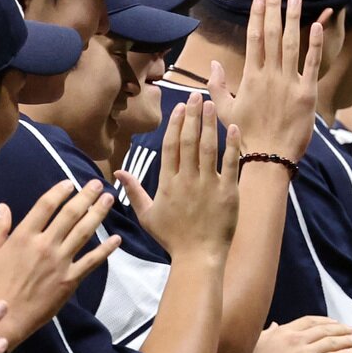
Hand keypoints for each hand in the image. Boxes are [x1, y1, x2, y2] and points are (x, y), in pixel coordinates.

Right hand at [0, 179, 120, 346]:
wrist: (4, 317)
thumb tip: (3, 207)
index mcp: (23, 236)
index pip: (46, 205)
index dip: (60, 191)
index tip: (70, 183)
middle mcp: (45, 245)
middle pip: (70, 214)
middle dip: (86, 196)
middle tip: (97, 184)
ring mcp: (60, 262)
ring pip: (84, 232)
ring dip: (98, 214)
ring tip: (109, 200)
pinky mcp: (70, 280)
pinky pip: (92, 261)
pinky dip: (106, 249)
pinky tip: (117, 239)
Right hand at [117, 95, 241, 262]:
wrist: (199, 257)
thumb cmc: (173, 239)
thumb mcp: (148, 215)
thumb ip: (134, 191)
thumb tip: (118, 172)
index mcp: (168, 183)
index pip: (170, 146)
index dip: (175, 124)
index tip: (180, 107)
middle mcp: (187, 180)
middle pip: (188, 141)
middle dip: (192, 116)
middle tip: (196, 95)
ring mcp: (208, 186)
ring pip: (207, 148)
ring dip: (209, 124)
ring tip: (210, 104)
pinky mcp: (227, 193)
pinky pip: (230, 164)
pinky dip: (231, 145)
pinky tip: (233, 128)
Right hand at [207, 0, 322, 163]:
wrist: (269, 158)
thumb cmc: (246, 136)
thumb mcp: (224, 110)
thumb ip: (217, 85)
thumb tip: (214, 62)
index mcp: (251, 77)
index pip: (254, 38)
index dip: (258, 15)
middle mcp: (271, 76)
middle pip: (272, 35)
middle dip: (274, 9)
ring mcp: (290, 84)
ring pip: (291, 45)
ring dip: (293, 19)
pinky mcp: (308, 95)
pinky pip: (311, 65)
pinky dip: (314, 45)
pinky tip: (315, 26)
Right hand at [242, 317, 351, 352]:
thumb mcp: (256, 343)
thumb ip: (268, 333)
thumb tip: (274, 325)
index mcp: (283, 331)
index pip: (309, 321)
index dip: (324, 321)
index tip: (333, 322)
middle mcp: (296, 338)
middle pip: (324, 329)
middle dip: (340, 329)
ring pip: (332, 343)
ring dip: (347, 340)